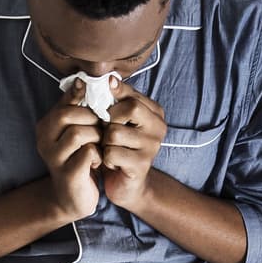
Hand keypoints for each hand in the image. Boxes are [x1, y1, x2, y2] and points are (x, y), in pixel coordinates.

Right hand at [34, 80, 103, 219]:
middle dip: (92, 120)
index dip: (89, 104)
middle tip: (100, 132)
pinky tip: (97, 162)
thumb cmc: (78, 159)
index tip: (98, 114)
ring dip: (96, 138)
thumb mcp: (75, 130)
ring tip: (98, 147)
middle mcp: (43, 140)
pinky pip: (89, 153)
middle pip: (70, 114)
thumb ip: (76, 107)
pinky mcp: (67, 174)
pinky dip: (98, 155)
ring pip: (80, 132)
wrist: (72, 198)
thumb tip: (82, 79)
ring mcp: (53, 158)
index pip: (67, 101)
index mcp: (45, 125)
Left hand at [98, 81, 167, 210]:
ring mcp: (152, 147)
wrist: (126, 184)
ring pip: (115, 132)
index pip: (131, 94)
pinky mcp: (142, 165)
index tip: (102, 110)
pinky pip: (112, 153)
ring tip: (108, 148)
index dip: (111, 101)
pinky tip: (111, 162)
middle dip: (109, 120)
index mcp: (155, 112)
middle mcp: (159, 127)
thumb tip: (108, 78)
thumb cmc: (119, 146)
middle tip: (106, 132)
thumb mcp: (118, 119)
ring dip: (105, 142)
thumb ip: (115, 99)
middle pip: (130, 108)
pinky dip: (105, 158)